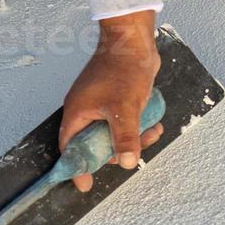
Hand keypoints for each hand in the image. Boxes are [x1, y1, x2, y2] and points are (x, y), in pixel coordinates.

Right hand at [60, 10, 164, 191]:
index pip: (70, 148)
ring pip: (113, 133)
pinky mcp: (116, 99)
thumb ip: (125, 138)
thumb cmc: (123, 68)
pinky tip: (154, 123)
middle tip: (132, 153)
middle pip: (94, 144)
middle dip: (116, 151)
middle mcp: (86, 110)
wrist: (134, 40)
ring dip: (132, 138)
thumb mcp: (124, 109)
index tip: (85, 184)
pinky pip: (124, 121)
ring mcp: (101, 104)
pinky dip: (138, 125)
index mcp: (77, 113)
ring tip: (150, 133)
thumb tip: (128, 162)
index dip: (77, 167)